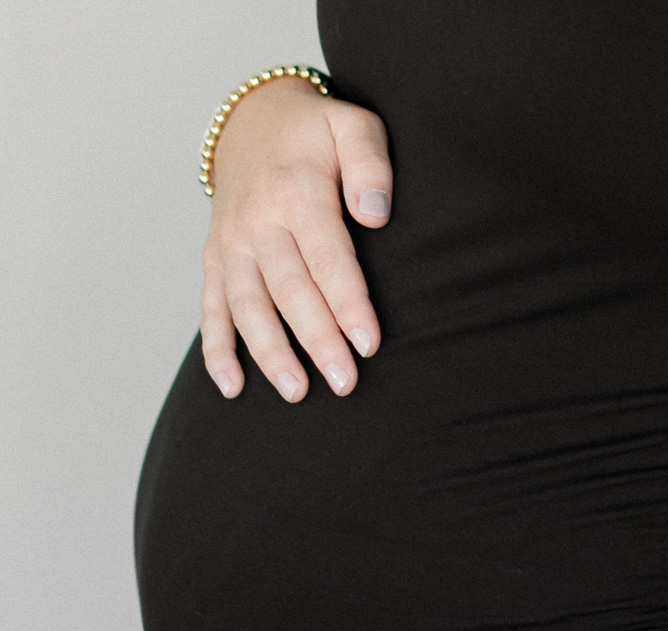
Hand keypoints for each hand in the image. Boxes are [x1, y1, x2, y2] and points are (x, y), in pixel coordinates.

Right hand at [201, 75, 391, 401]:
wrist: (254, 118)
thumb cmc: (318, 131)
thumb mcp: (354, 125)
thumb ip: (370, 165)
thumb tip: (375, 216)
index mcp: (297, 192)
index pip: (328, 258)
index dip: (348, 303)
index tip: (369, 343)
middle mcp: (257, 221)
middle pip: (289, 290)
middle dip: (317, 340)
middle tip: (345, 382)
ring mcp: (231, 242)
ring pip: (247, 305)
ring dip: (269, 352)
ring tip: (296, 392)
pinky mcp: (215, 257)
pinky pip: (211, 307)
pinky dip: (218, 348)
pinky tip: (234, 387)